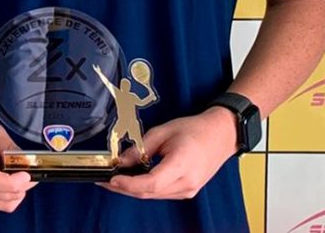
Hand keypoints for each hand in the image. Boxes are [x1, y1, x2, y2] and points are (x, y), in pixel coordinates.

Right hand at [0, 114, 35, 212]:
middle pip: (9, 195)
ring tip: (17, 174)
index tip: (26, 172)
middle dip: (25, 183)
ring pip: (8, 203)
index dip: (18, 180)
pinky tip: (8, 182)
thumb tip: (25, 158)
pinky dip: (9, 196)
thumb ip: (9, 145)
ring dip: (18, 190)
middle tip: (26, 168)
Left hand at [99, 107, 238, 198]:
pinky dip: (144, 188)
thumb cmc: (195, 130)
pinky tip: (133, 179)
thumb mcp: (162, 132)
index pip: (151, 183)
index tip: (112, 178)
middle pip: (148, 193)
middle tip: (103, 179)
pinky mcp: (187, 191)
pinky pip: (160, 193)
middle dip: (123, 188)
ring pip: (153, 196)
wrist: (221, 135)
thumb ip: (140, 149)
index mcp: (182, 165)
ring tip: (114, 179)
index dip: (128, 184)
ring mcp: (188, 190)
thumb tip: (120, 162)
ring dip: (132, 189)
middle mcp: (187, 182)